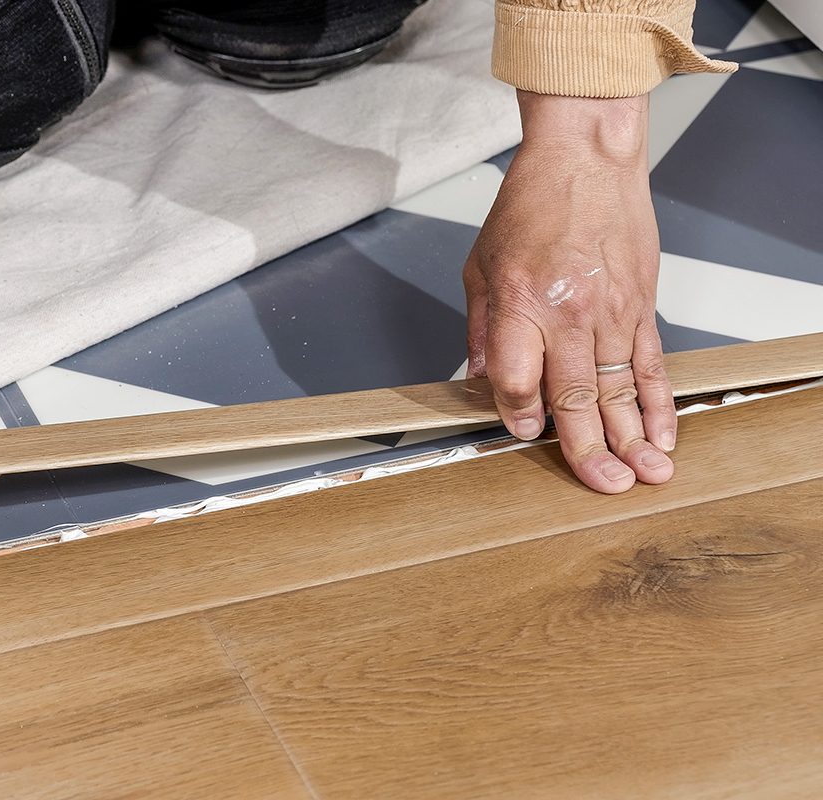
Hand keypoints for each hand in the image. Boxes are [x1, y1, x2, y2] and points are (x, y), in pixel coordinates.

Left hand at [463, 91, 675, 493]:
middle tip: (603, 485)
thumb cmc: (530, 207)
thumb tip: (482, 383)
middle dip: (588, 447)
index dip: (519, 414)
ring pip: (621, 388)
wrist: (585, 159)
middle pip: (577, 395)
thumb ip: (482, 331)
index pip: (520, 380)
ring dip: (633, 436)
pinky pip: (650, 363)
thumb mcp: (480, 267)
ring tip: (644, 473)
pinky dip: (658, 400)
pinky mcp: (640, 305)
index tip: (523, 432)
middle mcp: (569, 312)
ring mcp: (611, 310)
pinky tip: (662, 431)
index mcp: (521, 303)